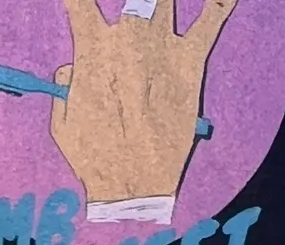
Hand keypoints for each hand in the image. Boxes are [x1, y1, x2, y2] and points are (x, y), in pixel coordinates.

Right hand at [50, 0, 235, 206]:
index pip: (80, 3)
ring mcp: (163, 47)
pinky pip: (211, 21)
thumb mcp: (62, 125)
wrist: (136, 185)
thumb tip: (72, 66)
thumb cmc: (95, 159)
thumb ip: (63, 87)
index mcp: (94, 51)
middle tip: (135, 2)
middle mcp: (129, 39)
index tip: (79, 0)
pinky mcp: (191, 62)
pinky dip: (221, 3)